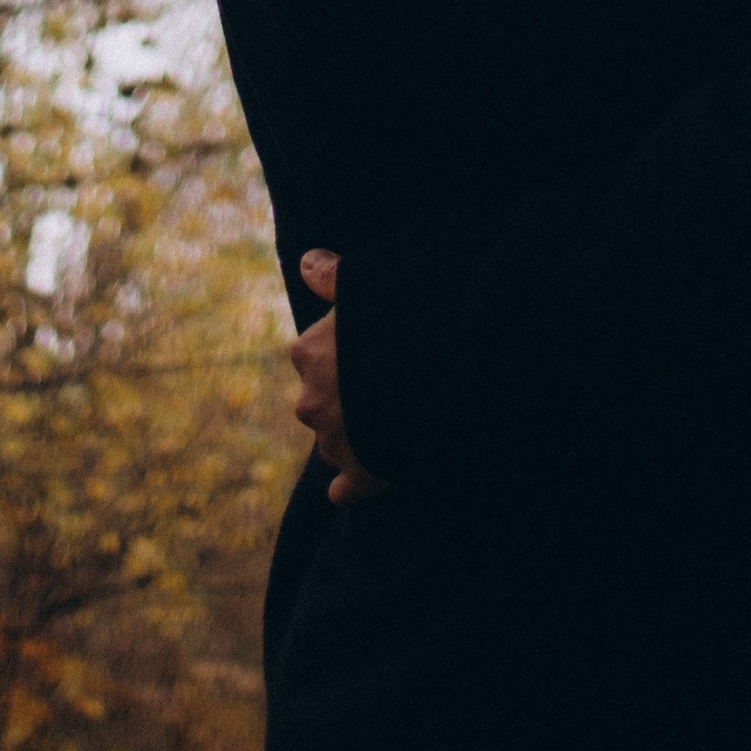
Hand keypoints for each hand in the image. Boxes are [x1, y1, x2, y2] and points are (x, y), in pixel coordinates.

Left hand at [292, 252, 383, 502]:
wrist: (445, 367)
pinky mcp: (360, 477)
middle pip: (321, 400)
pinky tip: (364, 482)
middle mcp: (311, 400)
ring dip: (355, 435)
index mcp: (308, 352)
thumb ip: (333, 276)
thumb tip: (306, 261)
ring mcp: (334, 443)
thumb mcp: (367, 285)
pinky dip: (352, 486)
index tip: (371, 350)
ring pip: (333, 441)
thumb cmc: (407, 319)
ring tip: (394, 423)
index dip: (344, 353)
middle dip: (345, 397)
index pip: (313, 354)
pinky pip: (345, 488)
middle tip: (386, 387)